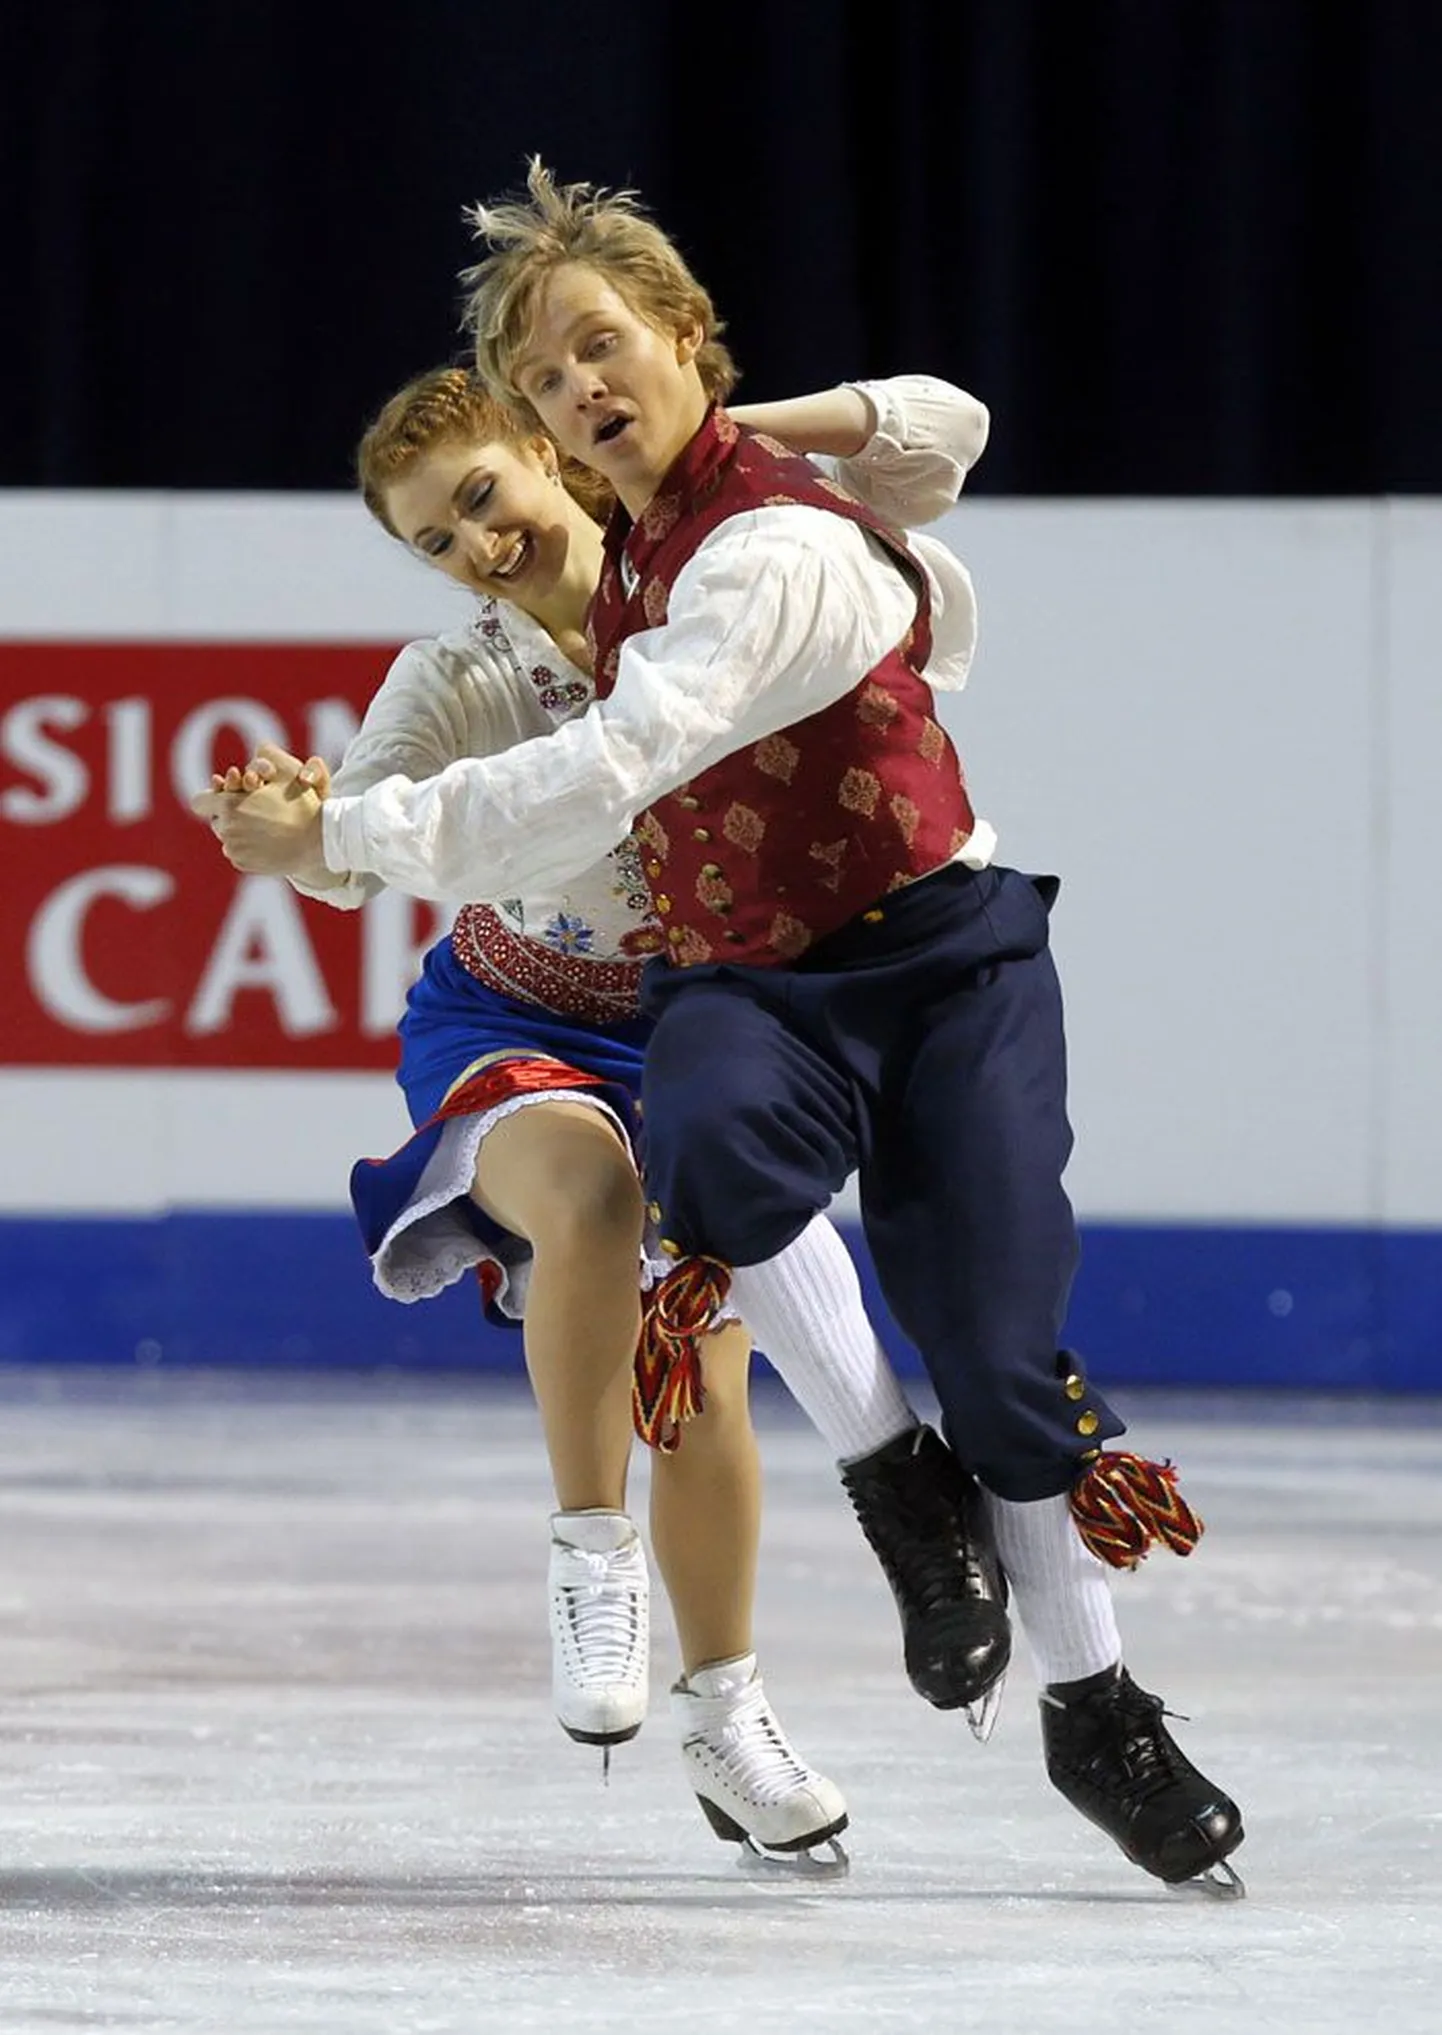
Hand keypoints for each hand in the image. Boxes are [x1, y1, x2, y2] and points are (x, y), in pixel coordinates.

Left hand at [190, 742, 329, 879]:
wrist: (320, 841)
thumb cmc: (303, 804)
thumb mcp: (287, 771)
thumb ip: (267, 756)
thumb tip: (257, 747)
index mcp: (230, 805)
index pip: (200, 801)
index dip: (212, 797)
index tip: (228, 795)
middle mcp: (227, 829)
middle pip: (216, 820)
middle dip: (229, 814)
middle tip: (253, 811)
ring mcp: (234, 849)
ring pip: (227, 838)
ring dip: (239, 831)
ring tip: (262, 827)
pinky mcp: (243, 864)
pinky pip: (237, 853)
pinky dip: (248, 848)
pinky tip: (267, 842)